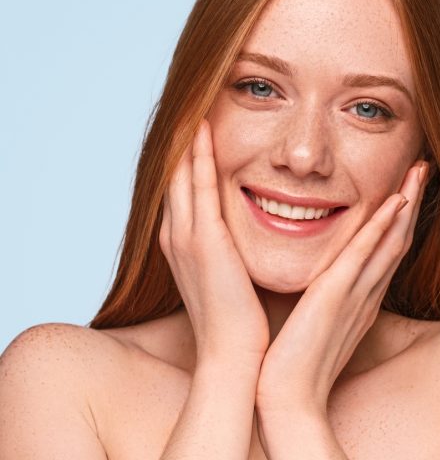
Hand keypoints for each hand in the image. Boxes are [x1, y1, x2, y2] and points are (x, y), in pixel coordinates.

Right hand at [159, 119, 269, 371]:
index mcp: (184, 245)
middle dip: (182, 139)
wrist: (234, 359)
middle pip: (176, 174)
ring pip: (183, 172)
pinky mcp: (203, 240)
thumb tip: (244, 242)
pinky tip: (204, 126)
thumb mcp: (230, 280)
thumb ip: (231, 255)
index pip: (183, 189)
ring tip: (196, 100)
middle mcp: (176, 236)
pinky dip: (199, 154)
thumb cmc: (239, 325)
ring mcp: (185, 237)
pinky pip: (200, 185)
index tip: (197, 126)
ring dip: (189, 136)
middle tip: (189, 101)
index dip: (187, 157)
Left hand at [254, 160, 428, 419]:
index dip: (398, 220)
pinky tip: (395, 202)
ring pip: (389, 241)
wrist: (284, 401)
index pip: (384, 252)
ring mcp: (355, 296)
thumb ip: (317, 303)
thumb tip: (311, 287)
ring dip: (406, 204)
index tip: (404, 188)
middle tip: (422, 167)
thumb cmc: (293, 367)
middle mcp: (365, 295)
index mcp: (358, 301)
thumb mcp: (311, 326)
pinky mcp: (335, 298)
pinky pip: (365, 257)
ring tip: (419, 170)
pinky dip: (381, 228)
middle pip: (396, 240)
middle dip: (411, 202)